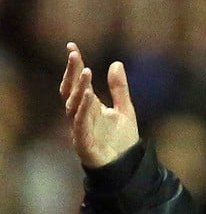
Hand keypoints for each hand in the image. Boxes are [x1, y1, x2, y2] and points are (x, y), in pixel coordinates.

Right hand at [60, 42, 139, 167]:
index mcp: (89, 106)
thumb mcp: (125, 109)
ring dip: (79, 88)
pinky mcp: (83, 141)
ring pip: (73, 105)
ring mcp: (80, 127)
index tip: (72, 47)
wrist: (126, 165)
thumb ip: (119, 88)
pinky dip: (83, 108)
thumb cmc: (122, 139)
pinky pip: (80, 122)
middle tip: (74, 54)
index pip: (77, 82)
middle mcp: (81, 115)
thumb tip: (116, 63)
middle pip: (70, 90)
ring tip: (86, 71)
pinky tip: (88, 95)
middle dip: (72, 72)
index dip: (74, 66)